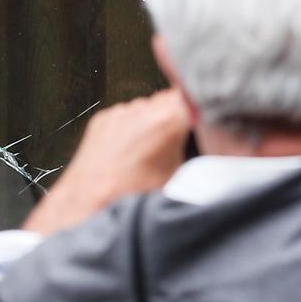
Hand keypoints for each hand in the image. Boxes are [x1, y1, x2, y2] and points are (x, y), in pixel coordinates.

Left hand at [23, 90, 191, 234]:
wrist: (89, 204)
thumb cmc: (130, 197)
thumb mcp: (179, 178)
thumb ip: (195, 156)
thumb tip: (211, 151)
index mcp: (166, 120)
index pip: (196, 97)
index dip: (203, 110)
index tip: (206, 122)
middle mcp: (142, 111)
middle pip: (172, 100)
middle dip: (178, 118)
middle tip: (179, 144)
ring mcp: (120, 113)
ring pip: (148, 108)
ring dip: (153, 123)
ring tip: (152, 153)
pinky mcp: (103, 120)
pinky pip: (126, 116)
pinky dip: (132, 130)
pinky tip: (133, 153)